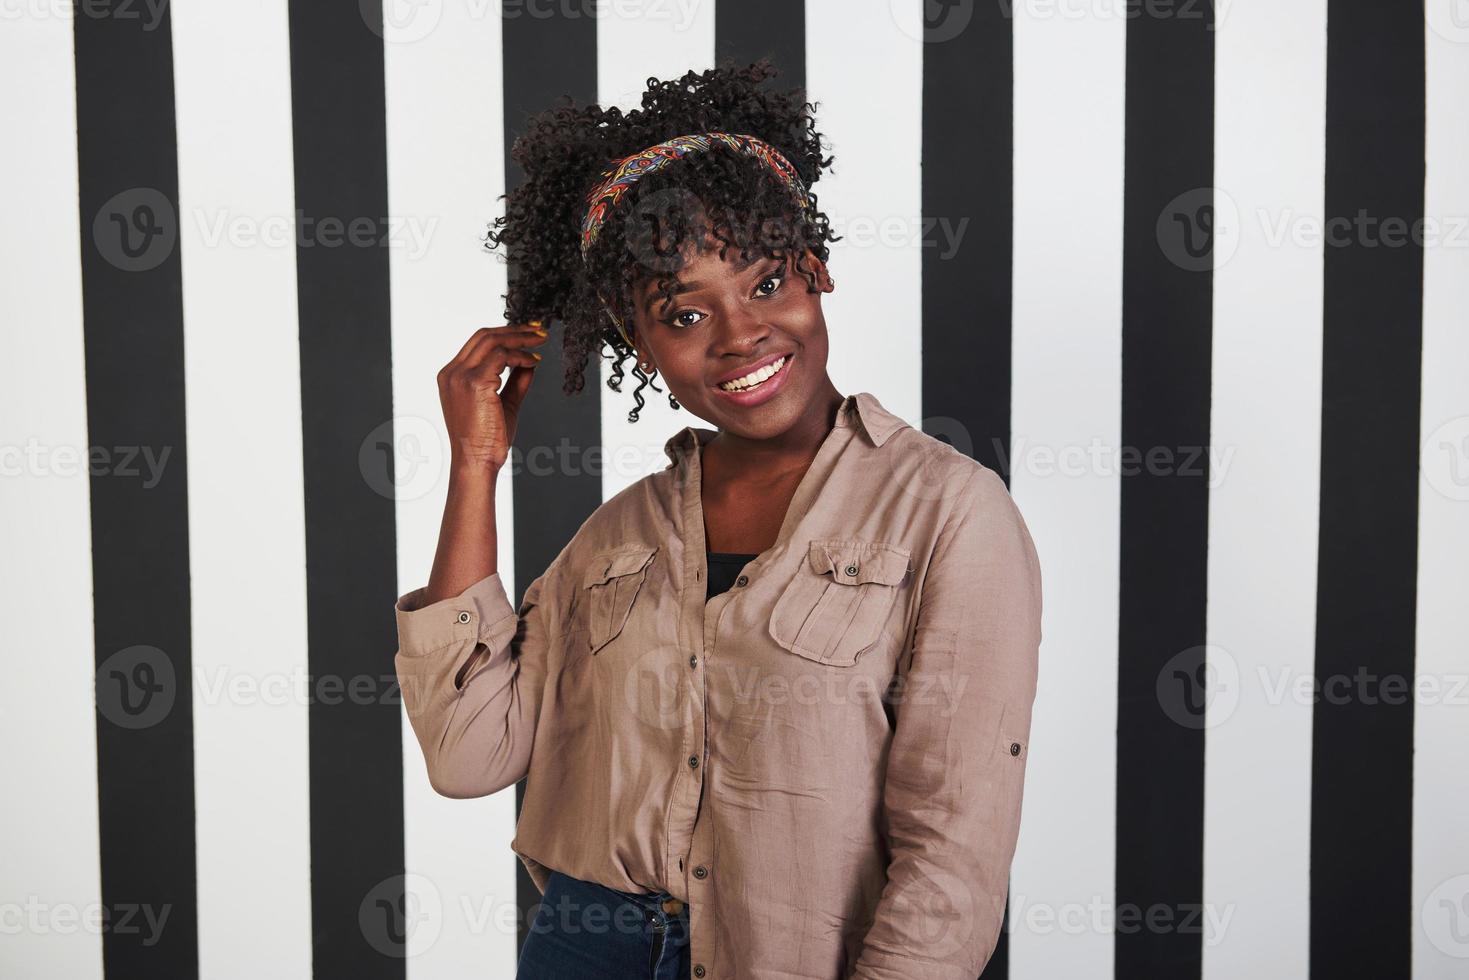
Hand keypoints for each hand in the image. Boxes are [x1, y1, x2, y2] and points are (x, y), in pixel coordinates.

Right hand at [437, 322, 546, 473]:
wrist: (477, 462)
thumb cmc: (488, 440)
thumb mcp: (504, 404)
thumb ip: (515, 382)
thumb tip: (530, 363)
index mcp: (452, 376)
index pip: (478, 343)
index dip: (504, 333)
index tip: (528, 333)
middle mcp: (451, 373)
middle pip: (484, 336)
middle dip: (515, 330)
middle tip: (539, 330)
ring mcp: (460, 377)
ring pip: (492, 341)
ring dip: (520, 338)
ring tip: (541, 341)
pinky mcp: (474, 383)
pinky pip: (501, 357)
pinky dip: (521, 355)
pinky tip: (534, 361)